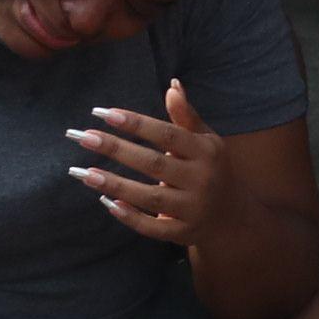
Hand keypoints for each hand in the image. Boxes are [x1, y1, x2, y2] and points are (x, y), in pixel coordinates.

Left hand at [70, 78, 221, 247]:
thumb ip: (186, 116)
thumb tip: (172, 86)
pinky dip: (130, 217)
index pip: (167, 134)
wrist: (235, 216)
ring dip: (116, 185)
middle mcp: (202, 180)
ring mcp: (193, 209)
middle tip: (84, 137)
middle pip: (154, 164)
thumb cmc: (213, 169)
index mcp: (206, 152)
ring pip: (150, 197)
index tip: (104, 114)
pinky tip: (107, 203)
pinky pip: (153, 228)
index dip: (136, 124)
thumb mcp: (206, 141)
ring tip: (85, 173)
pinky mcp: (184, 233)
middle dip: (117, 150)